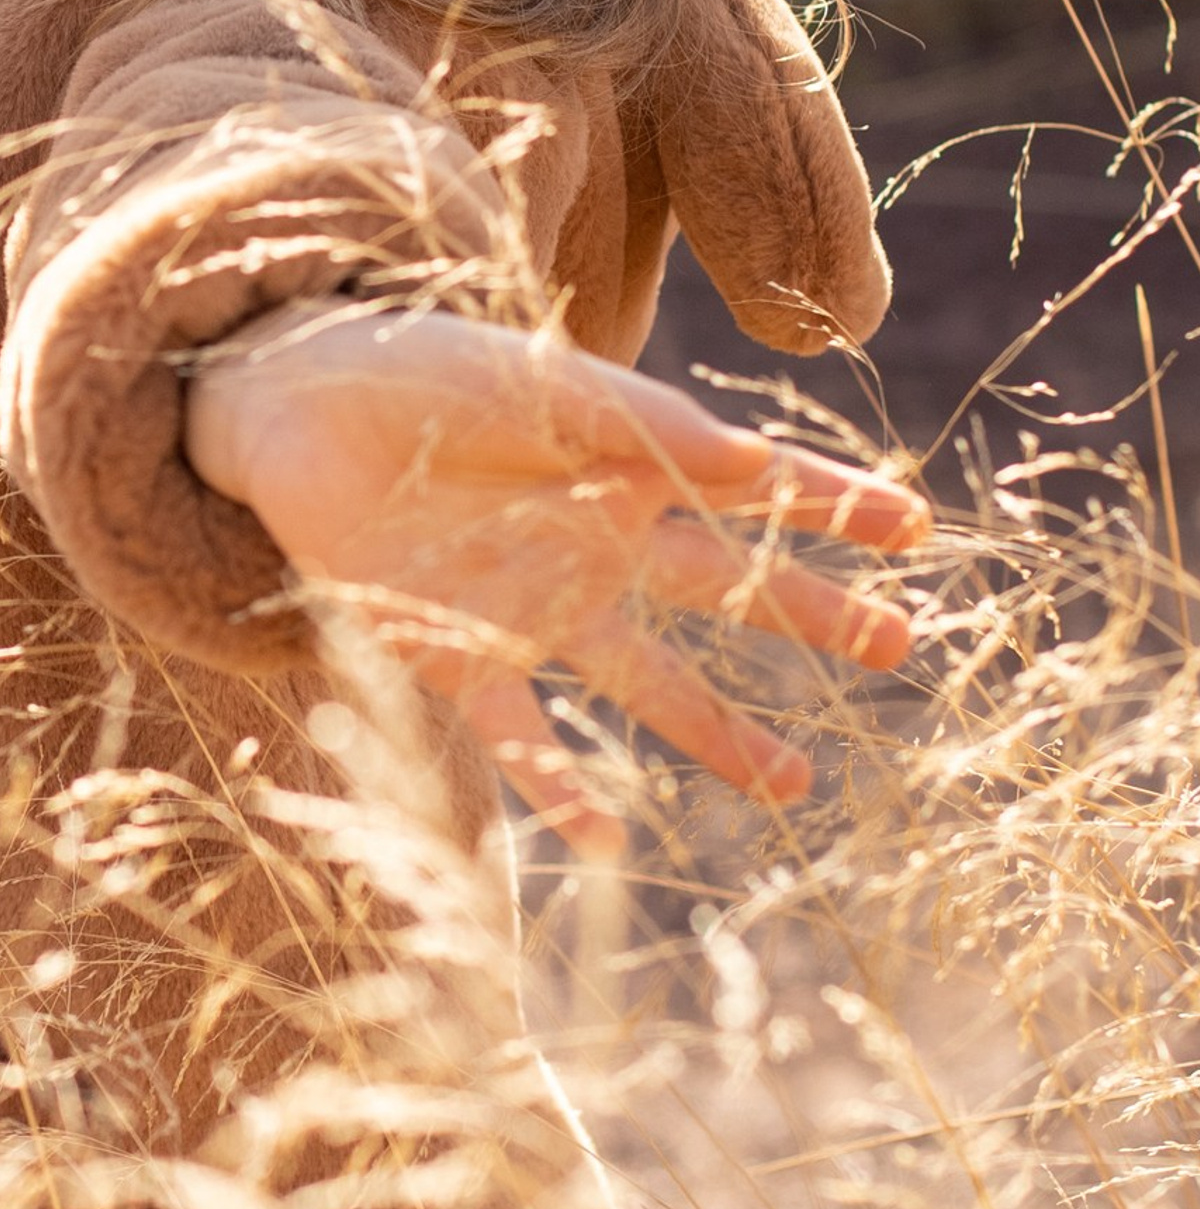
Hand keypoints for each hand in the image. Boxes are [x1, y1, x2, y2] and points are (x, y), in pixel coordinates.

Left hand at [185, 304, 928, 853]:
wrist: (291, 404)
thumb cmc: (421, 370)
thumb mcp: (541, 381)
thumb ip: (644, 421)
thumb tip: (757, 460)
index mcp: (622, 464)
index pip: (750, 487)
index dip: (832, 501)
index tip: (915, 524)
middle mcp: (593, 543)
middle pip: (724, 590)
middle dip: (812, 616)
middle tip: (902, 646)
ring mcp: (533, 604)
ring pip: (647, 681)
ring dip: (719, 733)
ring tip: (796, 786)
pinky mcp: (456, 653)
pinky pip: (520, 735)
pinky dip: (560, 787)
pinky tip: (608, 838)